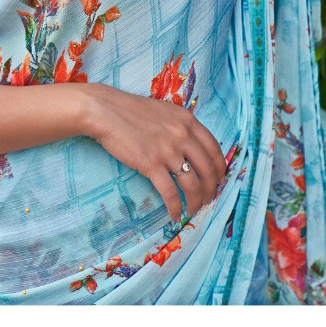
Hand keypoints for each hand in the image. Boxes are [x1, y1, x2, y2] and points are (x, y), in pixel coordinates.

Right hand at [83, 84, 227, 223]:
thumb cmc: (131, 111)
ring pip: (193, 185)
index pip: (215, 149)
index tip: (218, 180)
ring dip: (196, 202)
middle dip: (211, 190)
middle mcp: (183, 135)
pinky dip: (175, 207)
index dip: (219, 169)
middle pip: (208, 170)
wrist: (106, 111)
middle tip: (208, 200)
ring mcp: (168, 151)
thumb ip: (181, 126)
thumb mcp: (165, 111)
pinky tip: (175, 215)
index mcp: (188, 121)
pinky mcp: (151, 165)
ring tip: (193, 210)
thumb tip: (192, 146)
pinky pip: (170, 193)